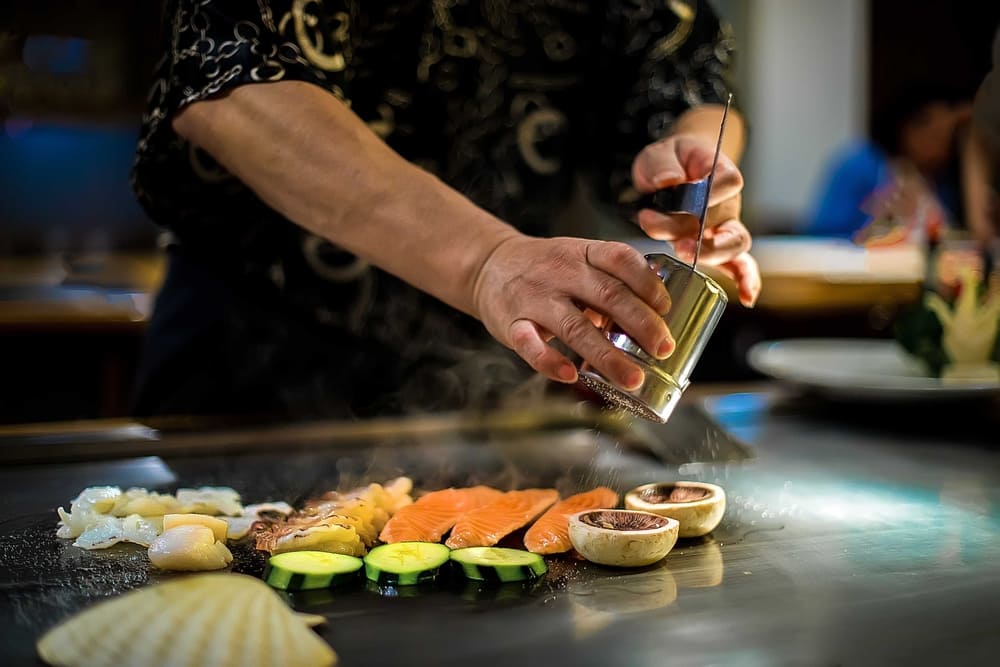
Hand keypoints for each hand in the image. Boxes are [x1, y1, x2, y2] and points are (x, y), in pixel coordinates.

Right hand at [472, 235, 673, 387]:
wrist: (489, 265)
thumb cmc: (545, 268)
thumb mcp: (578, 258)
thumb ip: (611, 280)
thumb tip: (657, 312)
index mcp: (582, 253)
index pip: (620, 258)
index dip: (647, 283)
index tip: (666, 308)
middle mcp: (560, 272)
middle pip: (607, 295)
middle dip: (641, 324)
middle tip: (663, 349)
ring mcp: (535, 298)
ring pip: (575, 327)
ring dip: (607, 356)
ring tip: (632, 379)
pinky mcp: (511, 323)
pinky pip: (530, 344)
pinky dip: (550, 361)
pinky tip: (570, 374)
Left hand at [632, 134, 760, 305]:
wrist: (671, 170)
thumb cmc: (669, 161)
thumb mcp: (658, 154)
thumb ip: (661, 164)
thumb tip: (668, 181)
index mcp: (718, 171)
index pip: (728, 181)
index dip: (713, 191)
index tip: (688, 196)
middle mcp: (726, 202)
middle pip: (726, 220)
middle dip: (702, 236)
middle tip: (680, 243)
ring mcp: (724, 227)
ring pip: (734, 245)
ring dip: (713, 256)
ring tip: (684, 254)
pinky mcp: (716, 246)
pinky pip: (738, 264)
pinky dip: (745, 280)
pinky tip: (747, 298)